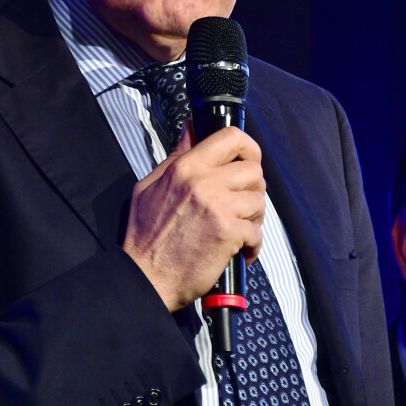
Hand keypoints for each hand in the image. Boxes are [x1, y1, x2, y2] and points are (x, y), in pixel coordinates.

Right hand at [122, 123, 265, 311]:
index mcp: (186, 167)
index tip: (248, 160)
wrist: (145, 277)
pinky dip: (252, 245)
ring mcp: (218, 207)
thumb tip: (190, 129)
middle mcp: (204, 182)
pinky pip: (257, 233)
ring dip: (254, 218)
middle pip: (254, 170)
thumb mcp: (151, 185)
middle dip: (253, 188)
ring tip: (239, 229)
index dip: (248, 147)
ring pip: (259, 201)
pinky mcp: (228, 233)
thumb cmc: (145, 236)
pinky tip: (238, 251)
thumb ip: (176, 155)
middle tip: (241, 203)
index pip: (231, 138)